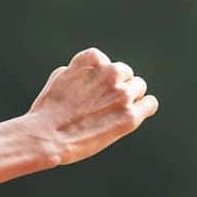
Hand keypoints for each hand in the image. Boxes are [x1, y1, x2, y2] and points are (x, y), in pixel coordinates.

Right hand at [26, 47, 157, 165]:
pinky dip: (145, 108)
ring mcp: (121, 95)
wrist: (46, 136)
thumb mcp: (58, 78)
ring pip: (139, 87)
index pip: (105, 61)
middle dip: (117, 85)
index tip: (92, 89)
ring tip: (116, 112)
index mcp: (92, 60)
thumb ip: (79, 70)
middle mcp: (110, 73)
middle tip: (104, 103)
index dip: (99, 76)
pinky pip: (150, 104)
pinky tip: (136, 115)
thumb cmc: (46, 111)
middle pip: (126, 73)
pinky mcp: (129, 117)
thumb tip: (92, 73)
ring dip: (131, 97)